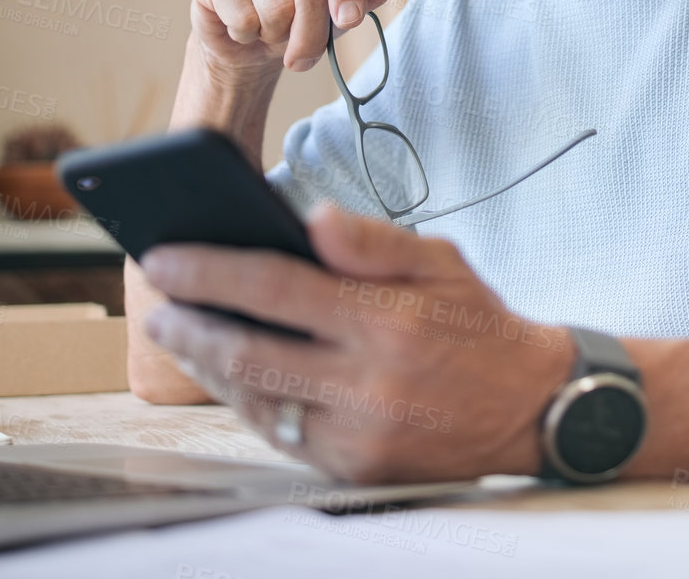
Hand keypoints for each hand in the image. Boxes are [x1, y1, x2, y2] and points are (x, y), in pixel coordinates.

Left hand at [140, 204, 574, 482]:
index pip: (275, 286)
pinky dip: (247, 404)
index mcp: (386, 317)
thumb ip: (372, 240)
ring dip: (208, 369)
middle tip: (156, 307)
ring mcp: (360, 432)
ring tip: (181, 337)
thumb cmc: (476, 325)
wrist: (532, 409)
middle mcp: (369, 380)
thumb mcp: (439, 261)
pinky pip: (281, 435)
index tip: (163, 258)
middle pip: (249, 351)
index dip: (208, 272)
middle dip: (188, 327)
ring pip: (256, 399)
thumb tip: (309, 220)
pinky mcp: (356, 469)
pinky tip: (229, 377)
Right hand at [191, 0, 392, 83]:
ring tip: (270, 31)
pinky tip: (243, 26)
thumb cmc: (298, 23)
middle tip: (303, 56)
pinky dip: (247, 35)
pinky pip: (244, 17)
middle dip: (312, 35)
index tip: (348, 20)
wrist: (248, 44)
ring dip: (277, 36)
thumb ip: (363, 0)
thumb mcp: (339, 17)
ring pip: (277, 7)